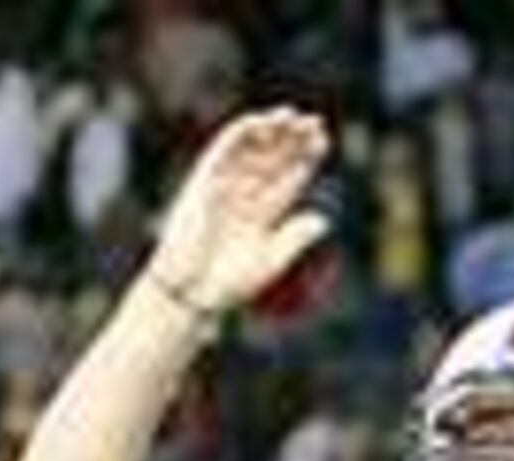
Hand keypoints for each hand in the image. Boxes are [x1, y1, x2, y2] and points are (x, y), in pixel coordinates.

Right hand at [145, 108, 331, 316]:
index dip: (307, 156)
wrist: (190, 290)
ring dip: (272, 129)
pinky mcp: (205, 180)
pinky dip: (242, 133)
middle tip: (315, 122)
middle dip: (295, 138)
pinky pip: (223, 149)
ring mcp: (227, 184)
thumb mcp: (271, 260)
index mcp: (267, 211)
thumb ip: (294, 238)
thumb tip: (323, 220)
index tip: (323, 141)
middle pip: (276, 156)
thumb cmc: (228, 283)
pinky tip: (262, 123)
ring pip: (253, 148)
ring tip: (292, 117)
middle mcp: (248, 192)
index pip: (292, 175)